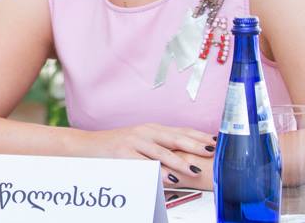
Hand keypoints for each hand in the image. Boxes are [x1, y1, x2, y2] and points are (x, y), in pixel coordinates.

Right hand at [82, 123, 215, 184]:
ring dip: (178, 161)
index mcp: (152, 128)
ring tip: (193, 169)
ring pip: (160, 152)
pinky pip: (143, 164)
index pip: (180, 131)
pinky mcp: (122, 153)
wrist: (87, 145)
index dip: (199, 136)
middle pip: (174, 138)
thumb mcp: (140, 141)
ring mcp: (133, 141)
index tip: (217, 142)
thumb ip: (161, 145)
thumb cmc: (117, 146)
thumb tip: (187, 154)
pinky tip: (167, 177)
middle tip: (212, 152)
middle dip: (195, 145)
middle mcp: (144, 132)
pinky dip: (157, 171)